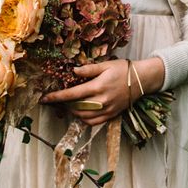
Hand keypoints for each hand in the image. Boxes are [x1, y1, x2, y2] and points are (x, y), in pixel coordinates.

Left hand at [40, 57, 164, 126]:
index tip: (45, 99)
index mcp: (98, 87)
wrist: (142, 80)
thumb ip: (88, 70)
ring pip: (83, 117)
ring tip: (69, 104)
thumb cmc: (123, 69)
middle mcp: (101, 101)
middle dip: (63, 104)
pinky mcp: (112, 115)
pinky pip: (93, 122)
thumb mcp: (105, 65)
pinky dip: (84, 119)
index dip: (57, 97)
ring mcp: (107, 110)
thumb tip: (73, 71)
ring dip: (73, 112)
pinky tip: (81, 112)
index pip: (72, 94)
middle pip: (75, 107)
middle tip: (56, 100)